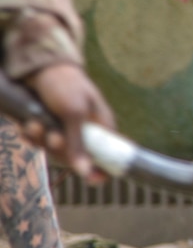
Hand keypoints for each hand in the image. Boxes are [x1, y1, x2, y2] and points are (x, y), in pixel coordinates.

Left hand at [22, 64, 114, 182]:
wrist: (39, 66)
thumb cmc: (66, 86)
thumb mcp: (74, 114)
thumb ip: (79, 144)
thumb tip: (86, 173)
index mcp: (101, 126)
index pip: (109, 154)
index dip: (102, 168)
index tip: (93, 180)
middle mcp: (85, 130)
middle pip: (76, 157)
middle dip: (60, 150)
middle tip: (53, 137)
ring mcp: (65, 129)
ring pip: (55, 150)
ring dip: (42, 140)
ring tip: (36, 124)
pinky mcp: (48, 126)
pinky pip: (40, 142)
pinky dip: (32, 135)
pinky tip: (28, 124)